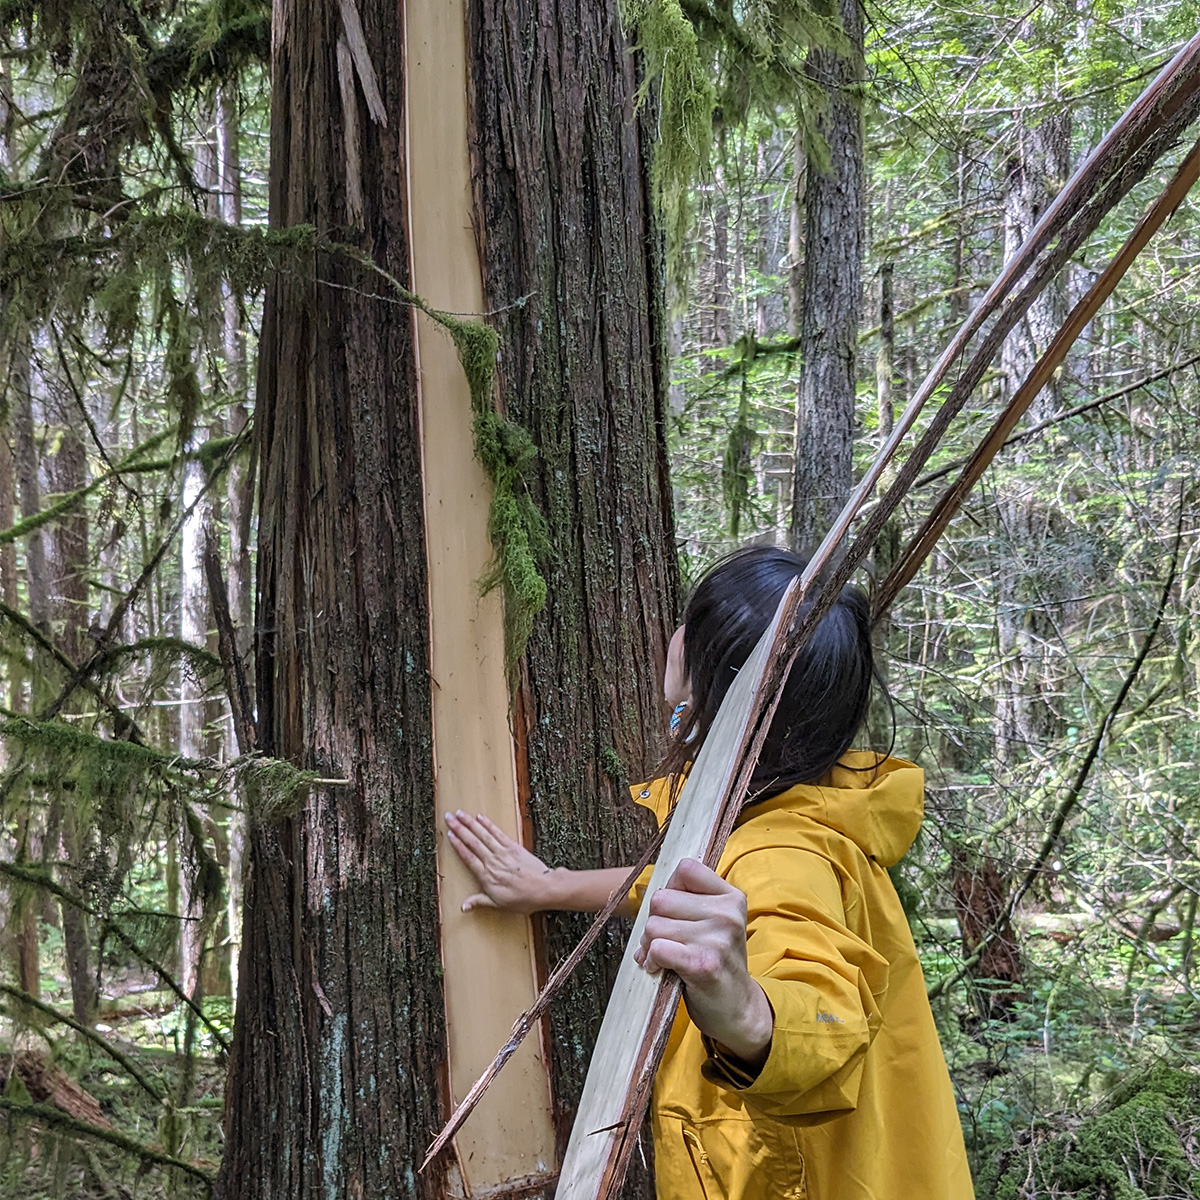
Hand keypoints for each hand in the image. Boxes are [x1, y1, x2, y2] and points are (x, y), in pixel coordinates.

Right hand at [444, 810, 554, 912]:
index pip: (468, 857)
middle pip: (472, 842)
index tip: (449, 835)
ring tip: (459, 813)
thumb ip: (479, 902)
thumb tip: (462, 907)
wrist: (544, 888)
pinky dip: (488, 824)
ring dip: (470, 823)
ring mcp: (503, 852)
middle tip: (448, 817)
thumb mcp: (499, 904)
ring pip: (483, 834)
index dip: (458, 845)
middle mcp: (492, 861)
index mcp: (486, 876)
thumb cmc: (522, 899)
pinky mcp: (513, 846)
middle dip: (459, 828)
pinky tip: (480, 817)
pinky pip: (498, 833)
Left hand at [634, 858, 772, 1066]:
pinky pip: (657, 948)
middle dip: (654, 921)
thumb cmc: (718, 962)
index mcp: (731, 897)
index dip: (670, 889)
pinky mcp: (703, 964)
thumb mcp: (716, 923)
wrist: (738, 1010)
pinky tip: (660, 968)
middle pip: (661, 899)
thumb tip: (647, 893)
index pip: (685, 869)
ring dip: (649, 945)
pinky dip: (651, 960)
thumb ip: (689, 902)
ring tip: (664, 957)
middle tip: (666, 941)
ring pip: (653, 925)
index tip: (675, 912)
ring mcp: (717, 939)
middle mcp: (727, 914)